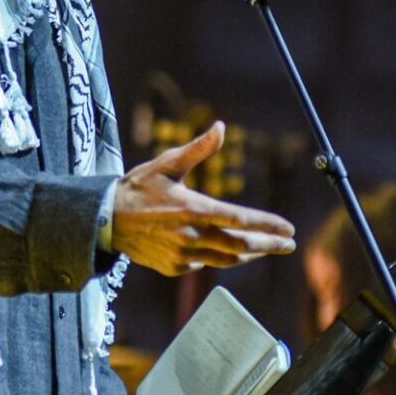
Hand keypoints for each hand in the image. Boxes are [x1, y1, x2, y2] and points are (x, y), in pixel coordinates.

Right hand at [111, 122, 295, 276]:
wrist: (106, 220)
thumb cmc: (138, 187)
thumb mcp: (167, 164)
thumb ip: (198, 149)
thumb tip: (220, 127)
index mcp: (192, 208)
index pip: (239, 219)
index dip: (267, 225)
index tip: (288, 228)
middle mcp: (190, 236)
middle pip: (240, 246)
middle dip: (268, 245)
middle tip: (288, 243)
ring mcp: (182, 255)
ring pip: (226, 260)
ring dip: (250, 255)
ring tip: (267, 248)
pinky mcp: (174, 267)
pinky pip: (204, 264)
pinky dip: (221, 257)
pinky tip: (230, 250)